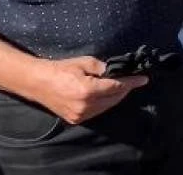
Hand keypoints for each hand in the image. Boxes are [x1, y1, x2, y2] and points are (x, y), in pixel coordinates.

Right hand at [27, 56, 147, 123]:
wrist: (38, 82)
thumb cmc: (61, 69)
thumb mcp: (84, 62)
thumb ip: (103, 68)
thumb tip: (116, 72)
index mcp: (88, 91)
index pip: (117, 87)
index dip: (132, 83)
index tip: (144, 79)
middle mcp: (85, 106)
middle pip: (114, 98)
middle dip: (125, 89)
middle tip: (133, 80)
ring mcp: (80, 115)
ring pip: (106, 107)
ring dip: (115, 97)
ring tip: (121, 86)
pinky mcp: (75, 119)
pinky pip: (97, 111)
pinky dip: (104, 104)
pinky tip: (107, 95)